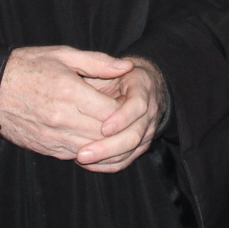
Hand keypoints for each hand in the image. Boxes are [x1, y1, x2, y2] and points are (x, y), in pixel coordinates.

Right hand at [0, 46, 129, 159]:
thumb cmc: (27, 66)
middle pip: (105, 133)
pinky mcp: (45, 148)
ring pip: (92, 148)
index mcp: (69, 91)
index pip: (112, 111)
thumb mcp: (62, 54)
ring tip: (117, 133)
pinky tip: (96, 141)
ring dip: (108, 144)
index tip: (132, 103)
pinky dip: (90, 151)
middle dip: (121, 130)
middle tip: (130, 121)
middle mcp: (62, 118)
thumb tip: (127, 67)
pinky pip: (75, 155)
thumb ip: (98, 62)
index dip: (127, 110)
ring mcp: (53, 136)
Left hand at [75, 57, 168, 173]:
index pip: (138, 106)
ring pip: (130, 151)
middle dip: (108, 146)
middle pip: (134, 135)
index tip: (103, 128)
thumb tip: (122, 66)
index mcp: (143, 87)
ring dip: (104, 158)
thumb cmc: (115, 73)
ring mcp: (146, 130)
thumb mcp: (109, 64)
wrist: (137, 84)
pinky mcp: (139, 144)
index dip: (122, 118)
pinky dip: (106, 164)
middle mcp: (149, 112)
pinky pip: (126, 160)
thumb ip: (106, 63)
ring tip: (79, 158)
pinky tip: (88, 163)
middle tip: (82, 152)